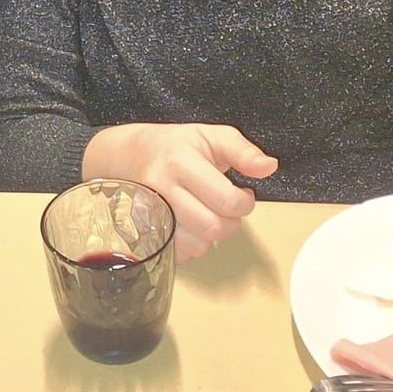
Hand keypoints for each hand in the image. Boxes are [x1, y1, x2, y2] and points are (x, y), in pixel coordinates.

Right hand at [82, 122, 277, 261]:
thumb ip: (242, 150)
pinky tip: (188, 225)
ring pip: (198, 247)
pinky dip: (191, 246)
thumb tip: (269, 167)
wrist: (123, 157)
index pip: (228, 201)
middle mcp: (161, 190)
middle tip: (226, 207)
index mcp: (180, 162)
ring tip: (206, 215)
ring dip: (211, 236)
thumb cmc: (171, 147)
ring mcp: (148, 216)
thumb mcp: (208, 136)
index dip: (245, 202)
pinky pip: (180, 255)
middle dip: (230, 222)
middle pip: (214, 228)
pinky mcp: (142, 236)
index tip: (242, 193)